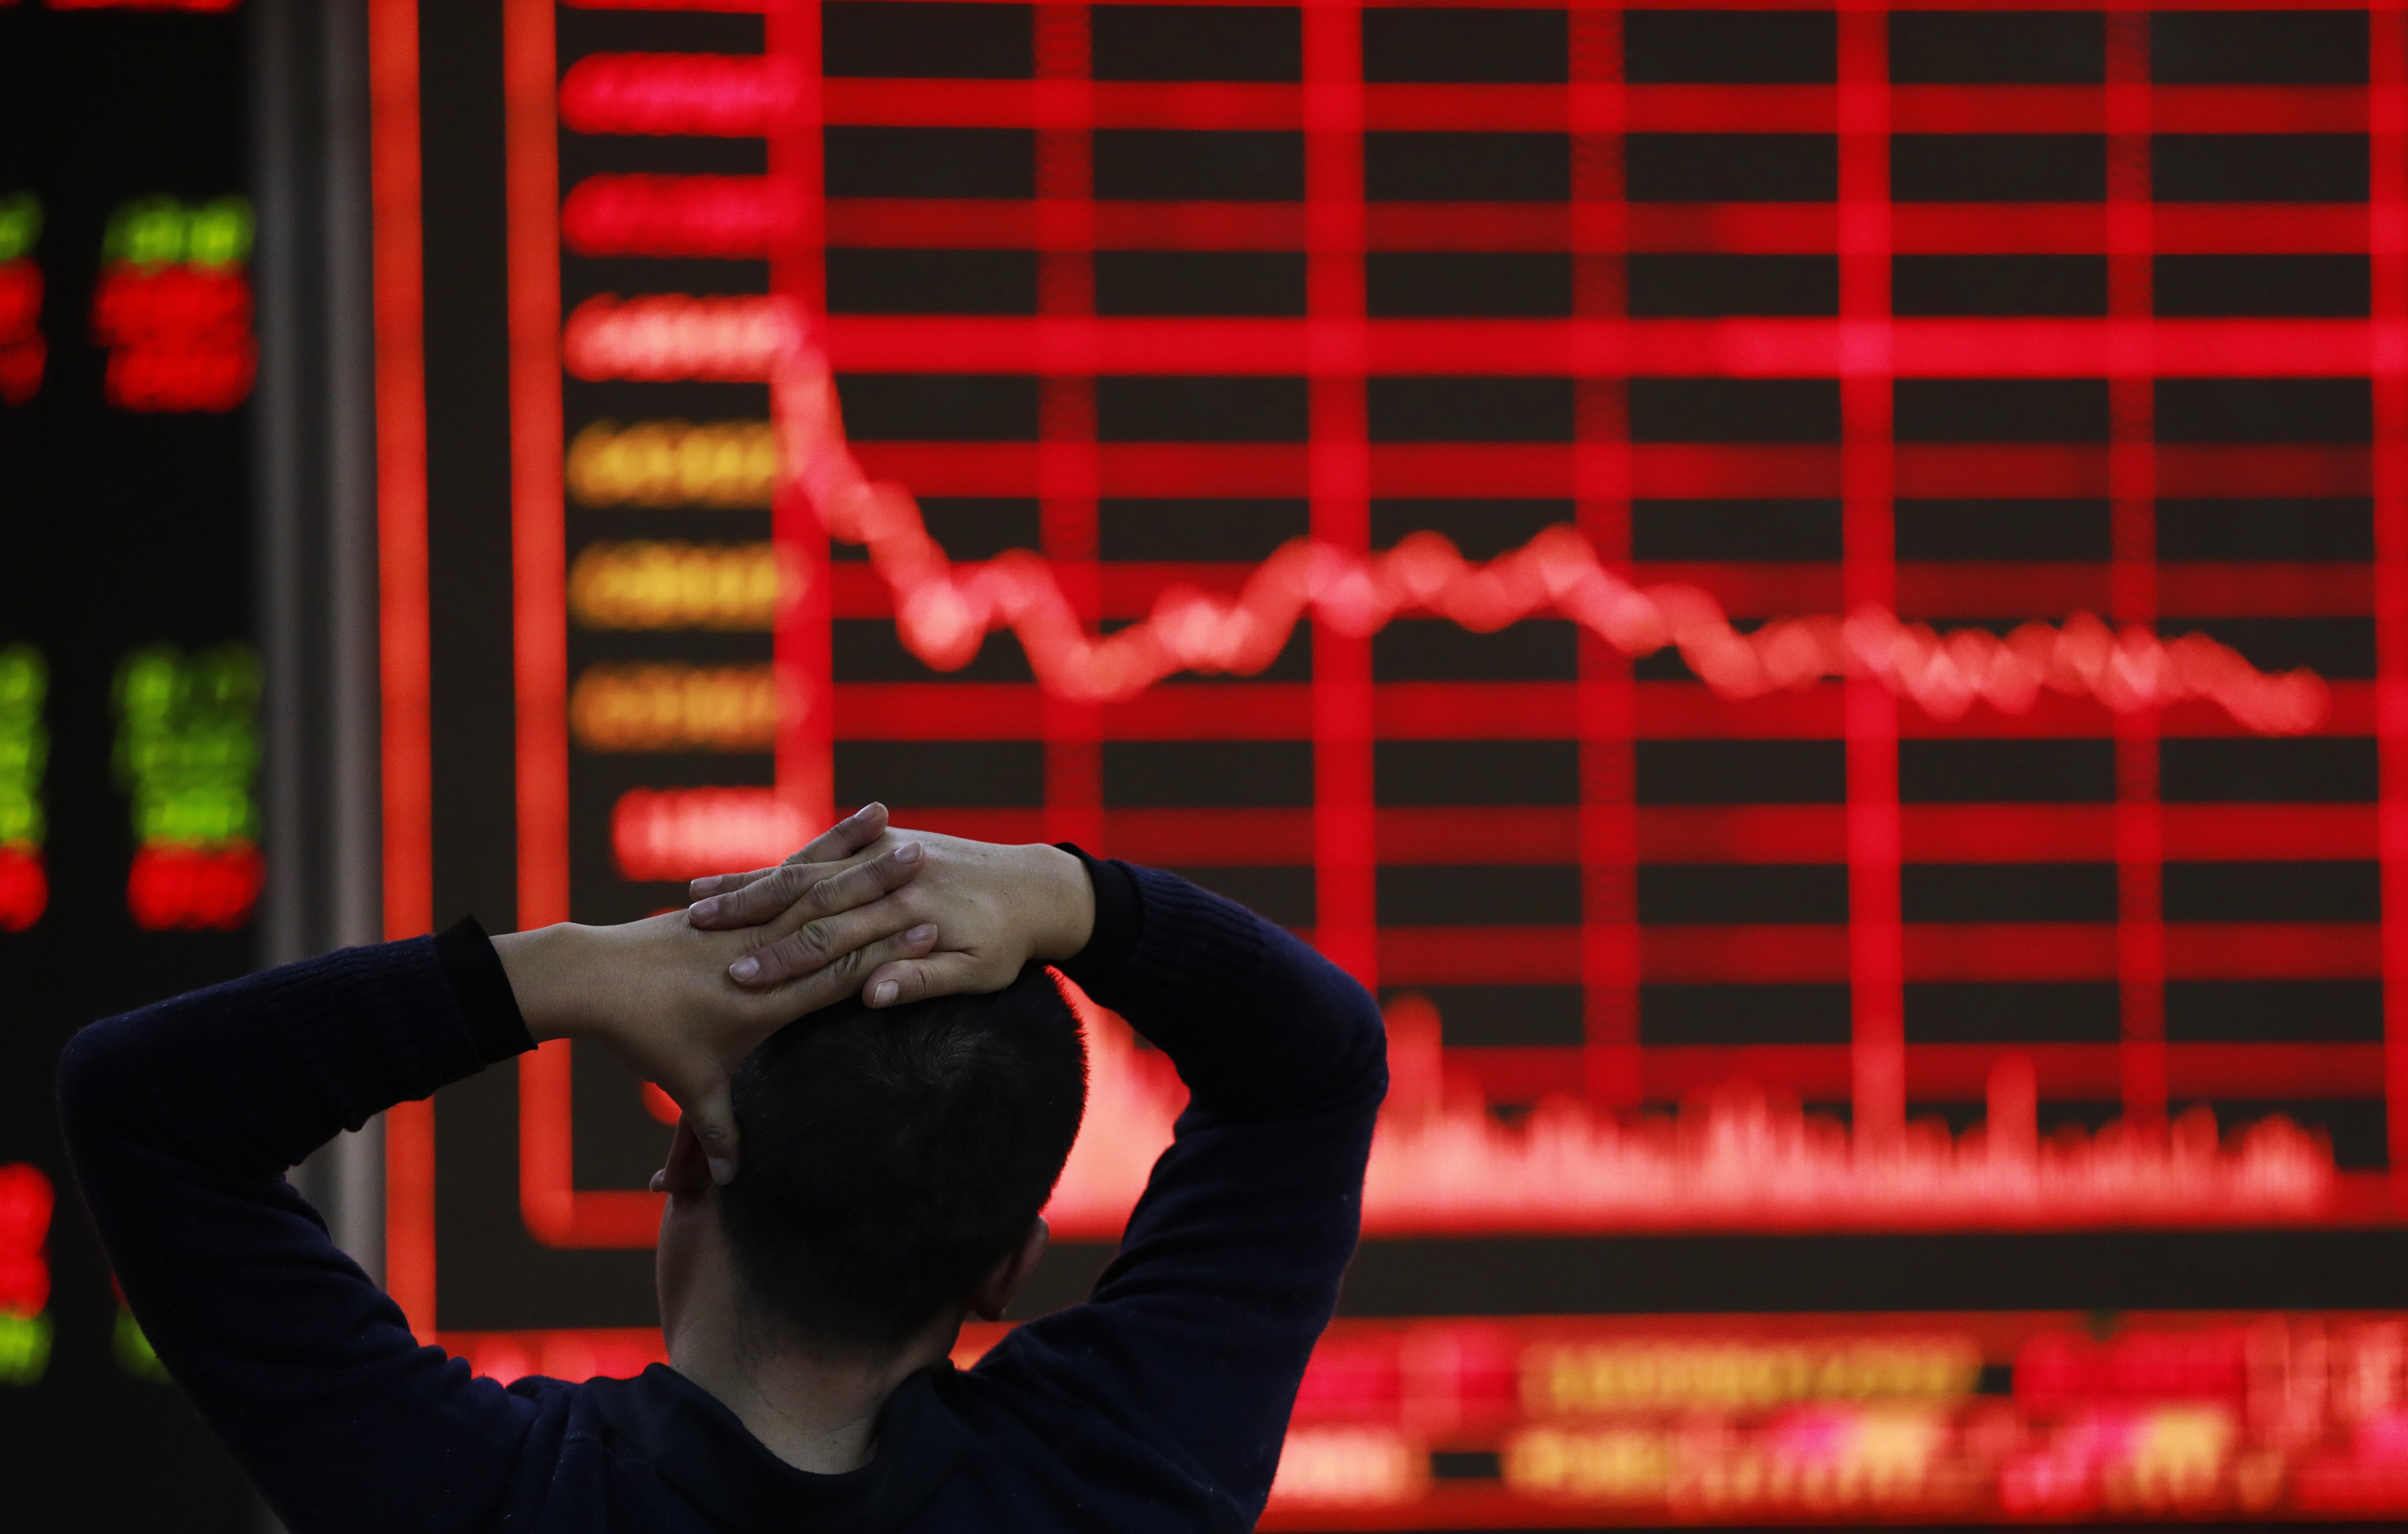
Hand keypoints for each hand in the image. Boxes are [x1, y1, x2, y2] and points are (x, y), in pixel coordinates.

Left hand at [493, 822, 935, 1182]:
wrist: (591, 978)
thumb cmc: (643, 1036)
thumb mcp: (686, 1088)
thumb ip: (718, 1131)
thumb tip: (730, 1182)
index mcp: (766, 997)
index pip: (840, 973)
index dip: (888, 956)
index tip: (930, 936)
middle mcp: (765, 949)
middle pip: (838, 918)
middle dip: (888, 896)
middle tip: (935, 875)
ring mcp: (751, 919)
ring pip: (820, 883)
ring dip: (867, 860)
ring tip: (910, 842)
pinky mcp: (740, 898)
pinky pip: (793, 864)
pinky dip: (831, 842)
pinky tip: (866, 819)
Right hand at [688, 828, 1094, 1007]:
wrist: (1035, 886)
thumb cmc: (1008, 941)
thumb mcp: (979, 970)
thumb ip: (925, 981)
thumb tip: (872, 997)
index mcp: (905, 918)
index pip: (833, 945)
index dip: (785, 962)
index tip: (738, 979)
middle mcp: (885, 883)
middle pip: (804, 902)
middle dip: (748, 917)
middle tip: (697, 933)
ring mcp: (876, 859)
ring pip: (800, 873)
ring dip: (746, 886)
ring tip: (694, 901)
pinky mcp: (875, 846)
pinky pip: (815, 854)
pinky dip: (772, 866)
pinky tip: (726, 877)